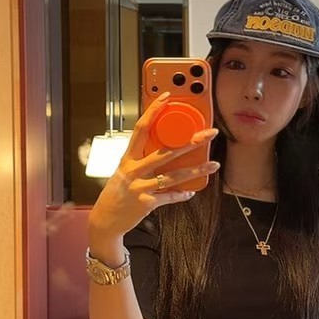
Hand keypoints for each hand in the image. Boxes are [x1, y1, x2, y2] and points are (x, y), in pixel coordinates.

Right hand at [89, 92, 219, 243]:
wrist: (105, 220)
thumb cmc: (116, 194)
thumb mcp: (123, 172)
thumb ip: (140, 161)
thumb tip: (164, 150)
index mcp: (127, 159)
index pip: (140, 129)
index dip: (153, 112)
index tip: (166, 98)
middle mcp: (132, 171)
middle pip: (165, 152)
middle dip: (190, 142)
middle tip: (208, 134)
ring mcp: (139, 187)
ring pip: (173, 176)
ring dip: (196, 170)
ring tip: (213, 165)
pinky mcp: (146, 203)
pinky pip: (169, 196)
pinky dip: (182, 194)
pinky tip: (191, 191)